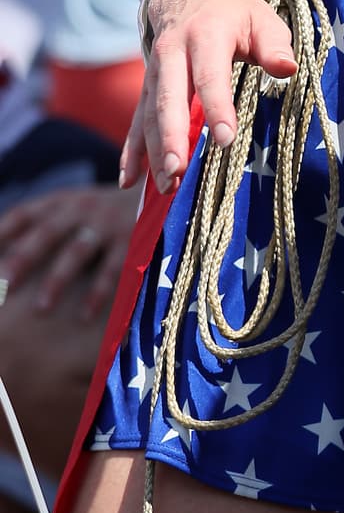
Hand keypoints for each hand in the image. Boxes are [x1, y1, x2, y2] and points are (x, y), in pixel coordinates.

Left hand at [0, 184, 135, 319]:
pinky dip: (99, 292)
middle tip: (3, 287)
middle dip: (23, 259)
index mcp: (60, 202)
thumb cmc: (100, 216)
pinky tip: (85, 315)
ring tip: (41, 308)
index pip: (23, 216)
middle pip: (47, 232)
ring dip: (58, 279)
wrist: (159, 198)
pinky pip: (113, 268)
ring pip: (78, 250)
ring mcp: (108, 223)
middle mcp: (81, 209)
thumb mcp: (71, 210)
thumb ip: (38, 227)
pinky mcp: (133, 240)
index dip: (1, 235)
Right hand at [120, 0, 295, 195]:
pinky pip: (137, 119)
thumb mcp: (260, 16)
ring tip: (166, 185)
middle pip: (169, 99)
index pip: (210, 76)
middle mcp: (172, 53)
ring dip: (154, 151)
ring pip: (150, 113)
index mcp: (206, 35)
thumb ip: (274, 44)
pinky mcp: (147, 85)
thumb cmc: (232, 9)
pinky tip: (129, 179)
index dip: (217, 108)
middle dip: (171, 137)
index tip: (224, 139)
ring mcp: (154, 70)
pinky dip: (132, 150)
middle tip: (177, 171)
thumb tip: (288, 68)